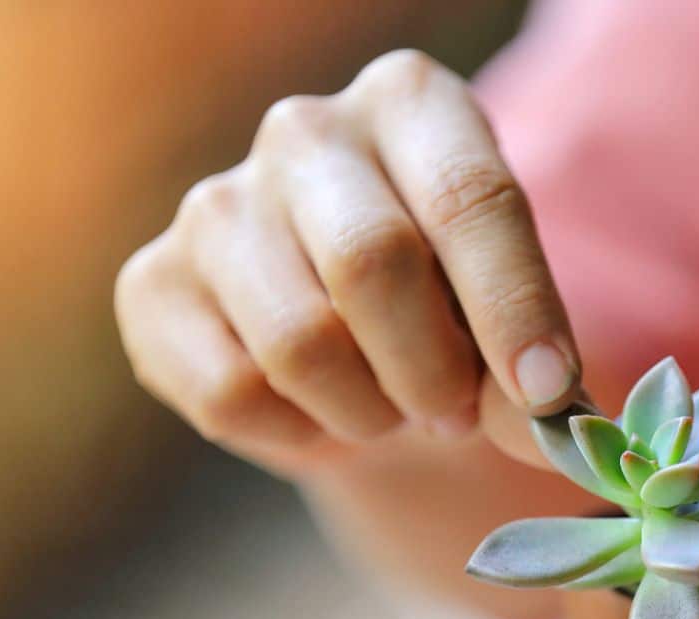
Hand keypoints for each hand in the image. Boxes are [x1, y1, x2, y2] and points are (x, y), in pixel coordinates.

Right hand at [116, 50, 579, 474]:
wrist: (360, 360)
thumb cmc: (454, 322)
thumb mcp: (514, 330)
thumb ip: (535, 372)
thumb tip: (545, 424)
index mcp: (412, 104)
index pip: (469, 198)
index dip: (514, 306)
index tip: (545, 390)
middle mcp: (306, 131)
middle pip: (373, 263)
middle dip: (432, 371)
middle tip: (453, 414)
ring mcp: (217, 202)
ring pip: (299, 342)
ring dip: (366, 413)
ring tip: (389, 409)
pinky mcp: (152, 284)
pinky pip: (232, 394)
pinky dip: (295, 434)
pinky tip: (317, 412)